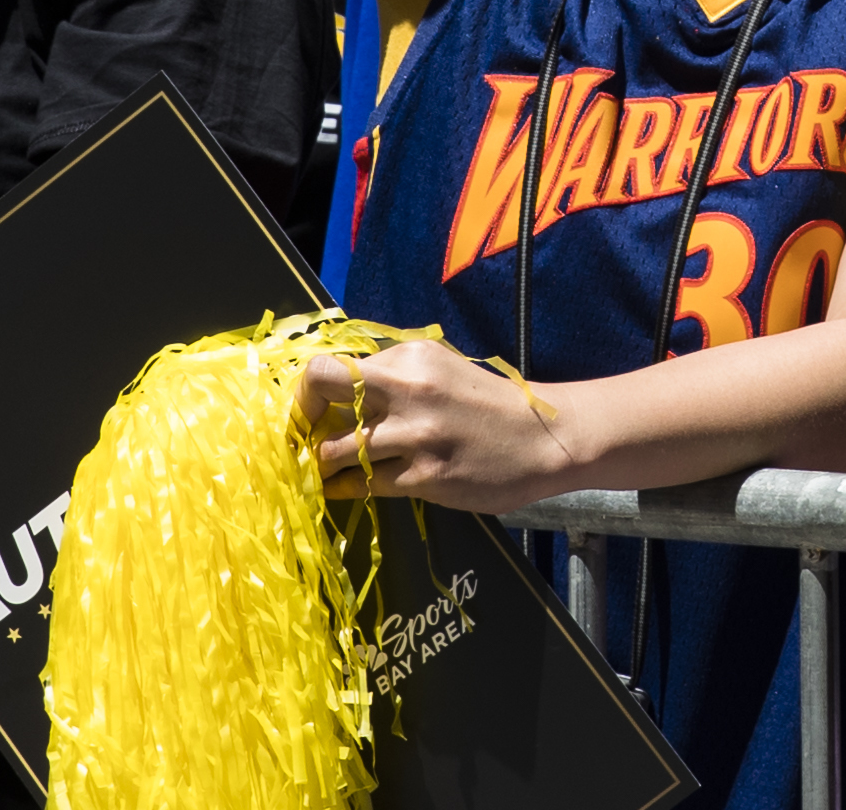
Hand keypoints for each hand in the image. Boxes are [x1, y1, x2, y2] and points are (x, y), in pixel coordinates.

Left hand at [296, 338, 581, 513]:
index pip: (332, 364)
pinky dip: (344, 487)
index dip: (307, 388)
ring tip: (324, 466)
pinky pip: (363, 484)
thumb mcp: (439, 368)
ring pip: (335, 448)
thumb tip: (335, 385)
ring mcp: (415, 437)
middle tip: (303, 435)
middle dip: (301, 415)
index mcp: (409, 358)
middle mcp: (408, 390)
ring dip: (323, 460)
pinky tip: (341, 487)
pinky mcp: (424, 478)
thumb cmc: (487, 403)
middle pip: (321, 389)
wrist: (544, 439)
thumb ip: (391, 373)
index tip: (307, 406)